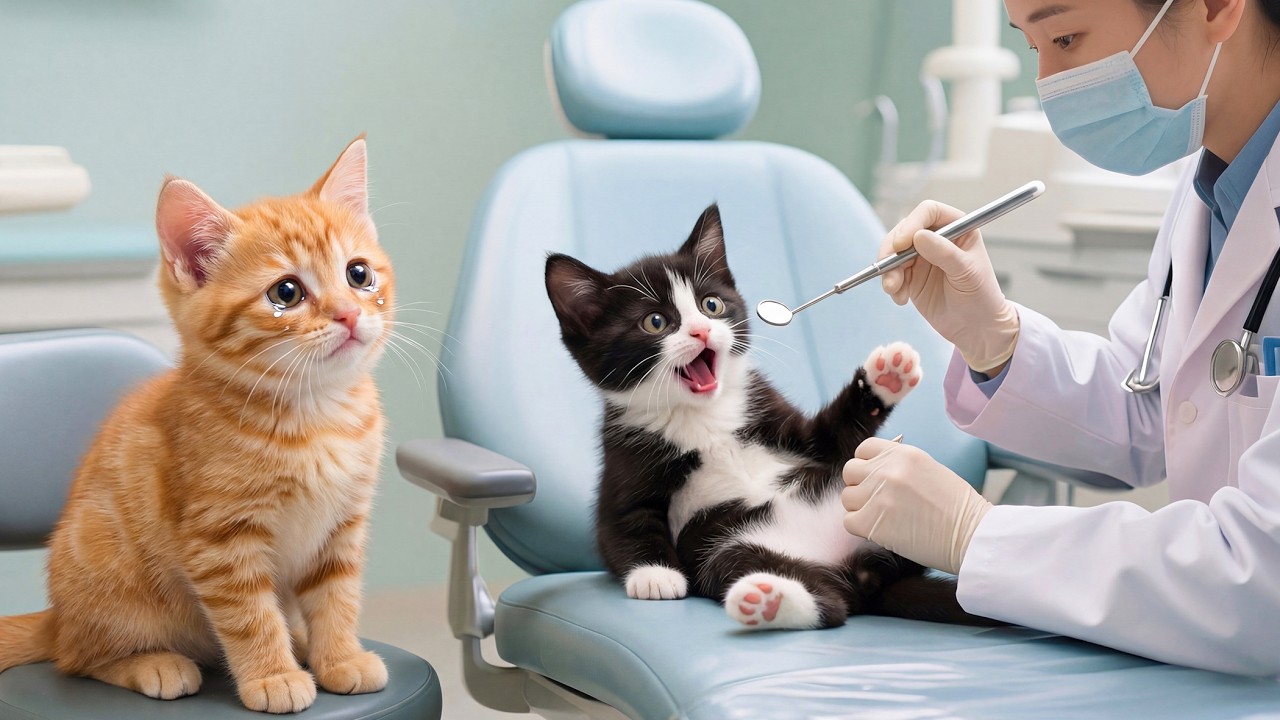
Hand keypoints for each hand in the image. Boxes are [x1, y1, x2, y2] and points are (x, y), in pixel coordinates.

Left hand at [841, 437, 991, 574]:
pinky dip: (862, 528)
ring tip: (885, 517)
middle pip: (850, 471)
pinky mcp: (872, 522)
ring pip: (848, 498)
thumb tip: (873, 469)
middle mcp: (887, 470)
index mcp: (903, 454)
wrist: (972, 535)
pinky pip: (849, 521)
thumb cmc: (957, 508)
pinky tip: (882, 530)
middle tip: (879, 501)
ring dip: (861, 508)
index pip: (864, 449)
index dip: (866, 464)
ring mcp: (878, 495)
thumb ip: (900, 466)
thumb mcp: (930, 470)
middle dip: (860, 486)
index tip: (874, 478)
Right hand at [879, 200, 1018, 372]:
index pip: (929, 212)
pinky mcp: (910, 276)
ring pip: (893, 253)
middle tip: (888, 270)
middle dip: (892, 250)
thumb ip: (944, 253)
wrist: (976, 328)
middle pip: (904, 230)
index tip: (902, 244)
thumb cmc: (981, 297)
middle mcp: (937, 238)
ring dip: (888, 271)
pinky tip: (901, 299)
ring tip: (894, 290)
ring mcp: (921, 257)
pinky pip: (891, 273)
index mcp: (957, 228)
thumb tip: (918, 236)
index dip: (912, 223)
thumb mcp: (967, 273)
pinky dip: (890, 285)